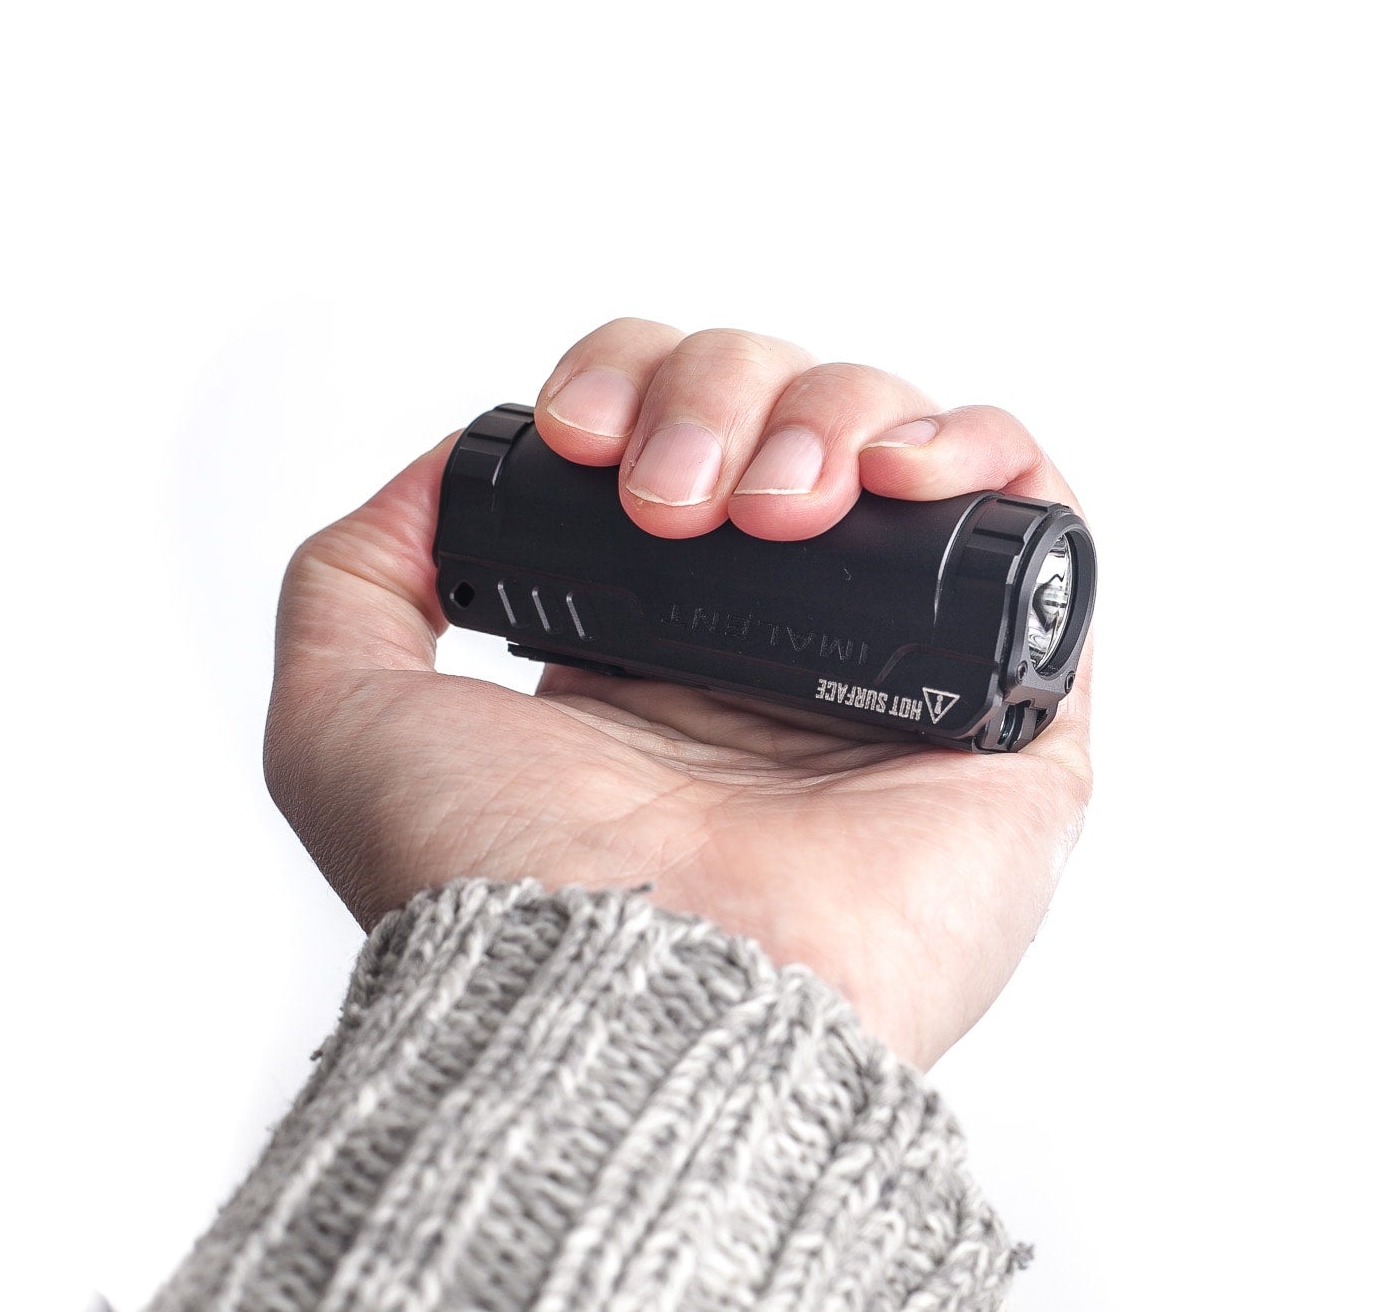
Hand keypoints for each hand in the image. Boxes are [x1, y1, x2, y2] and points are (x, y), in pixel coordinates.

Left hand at [264, 320, 1092, 1067]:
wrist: (635, 998)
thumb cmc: (500, 893)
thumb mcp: (342, 727)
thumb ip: (353, 581)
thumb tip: (440, 474)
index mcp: (661, 648)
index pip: (683, 433)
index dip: (641, 385)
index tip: (585, 432)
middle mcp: (790, 650)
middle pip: (792, 414)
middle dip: (725, 393)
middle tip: (677, 491)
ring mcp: (907, 671)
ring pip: (908, 446)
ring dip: (836, 414)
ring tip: (781, 504)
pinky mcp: (1014, 707)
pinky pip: (1041, 525)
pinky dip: (983, 452)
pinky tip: (900, 475)